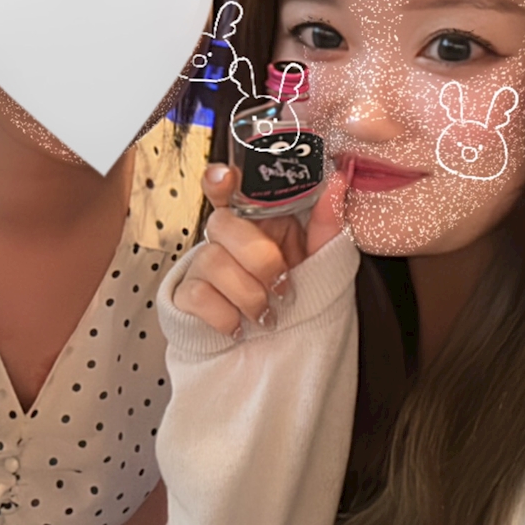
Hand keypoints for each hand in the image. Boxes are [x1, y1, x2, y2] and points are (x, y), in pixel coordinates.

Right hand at [173, 159, 353, 336]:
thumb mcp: (319, 259)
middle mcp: (225, 238)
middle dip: (258, 258)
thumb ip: (326, 223)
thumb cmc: (296, 296)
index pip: (227, 186)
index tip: (227, 179)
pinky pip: (197, 294)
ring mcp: (203, 265)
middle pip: (221, 223)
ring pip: (211, 260)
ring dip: (248, 294)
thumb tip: (336, 182)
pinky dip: (226, 315)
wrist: (281, 345)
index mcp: (254, 220)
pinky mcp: (188, 295)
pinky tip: (240, 325)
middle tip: (281, 283)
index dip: (221, 179)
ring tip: (266, 314)